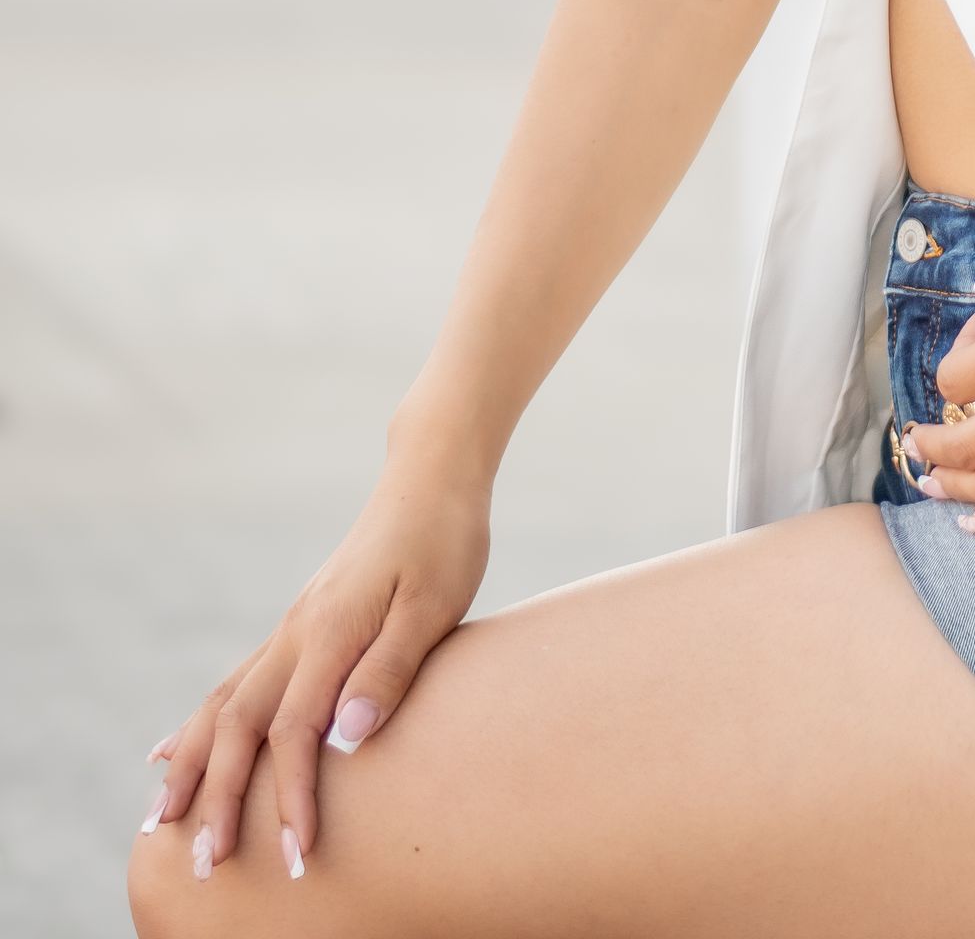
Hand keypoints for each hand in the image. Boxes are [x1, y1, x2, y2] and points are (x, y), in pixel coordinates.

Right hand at [140, 448, 491, 881]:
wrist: (432, 476)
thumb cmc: (444, 541)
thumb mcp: (434, 605)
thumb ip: (388, 671)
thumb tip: (344, 740)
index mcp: (328, 632)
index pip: (294, 733)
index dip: (290, 798)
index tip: (295, 857)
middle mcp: (296, 632)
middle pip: (236, 726)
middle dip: (215, 799)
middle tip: (202, 867)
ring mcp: (291, 627)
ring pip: (221, 704)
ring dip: (189, 766)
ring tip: (160, 822)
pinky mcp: (298, 624)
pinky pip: (234, 682)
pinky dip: (198, 724)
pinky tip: (169, 751)